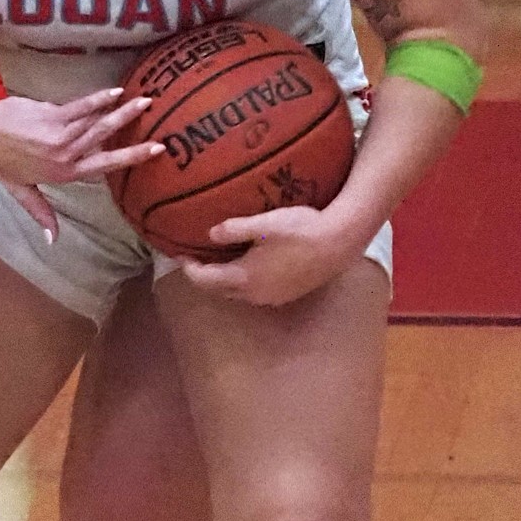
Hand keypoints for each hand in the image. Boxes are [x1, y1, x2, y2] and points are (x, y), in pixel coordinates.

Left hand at [0, 89, 164, 235]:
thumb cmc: (0, 160)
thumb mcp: (21, 191)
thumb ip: (41, 213)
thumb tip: (53, 240)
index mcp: (63, 174)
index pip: (103, 167)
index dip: (129, 159)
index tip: (153, 151)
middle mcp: (65, 155)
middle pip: (105, 142)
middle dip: (132, 133)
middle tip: (158, 124)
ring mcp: (60, 134)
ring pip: (97, 122)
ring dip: (121, 111)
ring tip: (144, 101)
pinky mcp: (52, 115)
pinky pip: (81, 106)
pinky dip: (99, 99)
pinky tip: (115, 92)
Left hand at [180, 205, 364, 305]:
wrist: (340, 241)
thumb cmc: (301, 229)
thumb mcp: (263, 224)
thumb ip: (234, 229)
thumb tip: (210, 234)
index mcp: (244, 278)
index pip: (205, 280)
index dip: (189, 269)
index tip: (179, 255)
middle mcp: (256, 294)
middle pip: (220, 289)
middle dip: (205, 276)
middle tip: (197, 258)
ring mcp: (273, 297)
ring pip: (239, 292)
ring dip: (226, 280)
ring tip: (221, 260)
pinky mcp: (288, 294)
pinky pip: (257, 292)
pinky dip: (245, 281)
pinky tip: (250, 264)